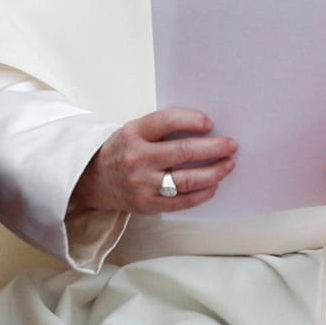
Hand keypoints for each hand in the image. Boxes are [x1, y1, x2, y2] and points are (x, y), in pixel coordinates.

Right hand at [71, 108, 236, 214]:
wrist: (93, 179)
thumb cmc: (124, 150)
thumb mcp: (135, 131)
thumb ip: (163, 127)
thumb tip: (206, 127)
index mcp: (134, 133)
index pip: (167, 121)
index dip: (192, 120)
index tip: (211, 123)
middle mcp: (137, 158)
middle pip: (184, 151)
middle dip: (214, 148)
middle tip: (232, 145)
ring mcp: (142, 184)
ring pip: (187, 179)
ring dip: (214, 172)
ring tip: (229, 165)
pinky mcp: (147, 204)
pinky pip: (182, 201)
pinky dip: (202, 194)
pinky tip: (214, 185)